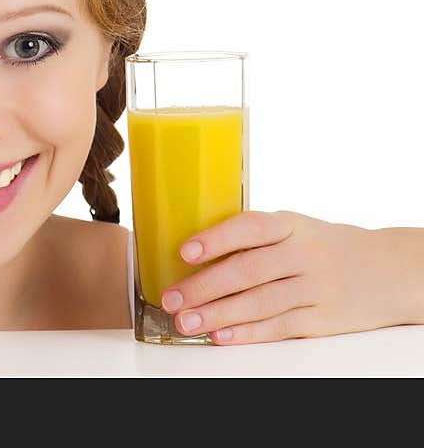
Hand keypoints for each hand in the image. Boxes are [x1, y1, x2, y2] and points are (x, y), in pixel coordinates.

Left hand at [159, 210, 405, 343]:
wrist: (390, 270)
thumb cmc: (323, 246)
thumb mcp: (295, 229)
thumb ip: (253, 239)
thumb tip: (191, 255)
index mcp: (291, 225)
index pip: (251, 228)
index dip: (217, 239)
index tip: (185, 252)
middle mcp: (304, 254)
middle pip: (249, 271)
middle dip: (205, 287)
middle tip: (172, 299)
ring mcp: (316, 288)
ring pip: (260, 303)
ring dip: (219, 315)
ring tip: (187, 323)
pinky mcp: (323, 320)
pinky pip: (280, 327)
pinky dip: (248, 333)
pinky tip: (222, 336)